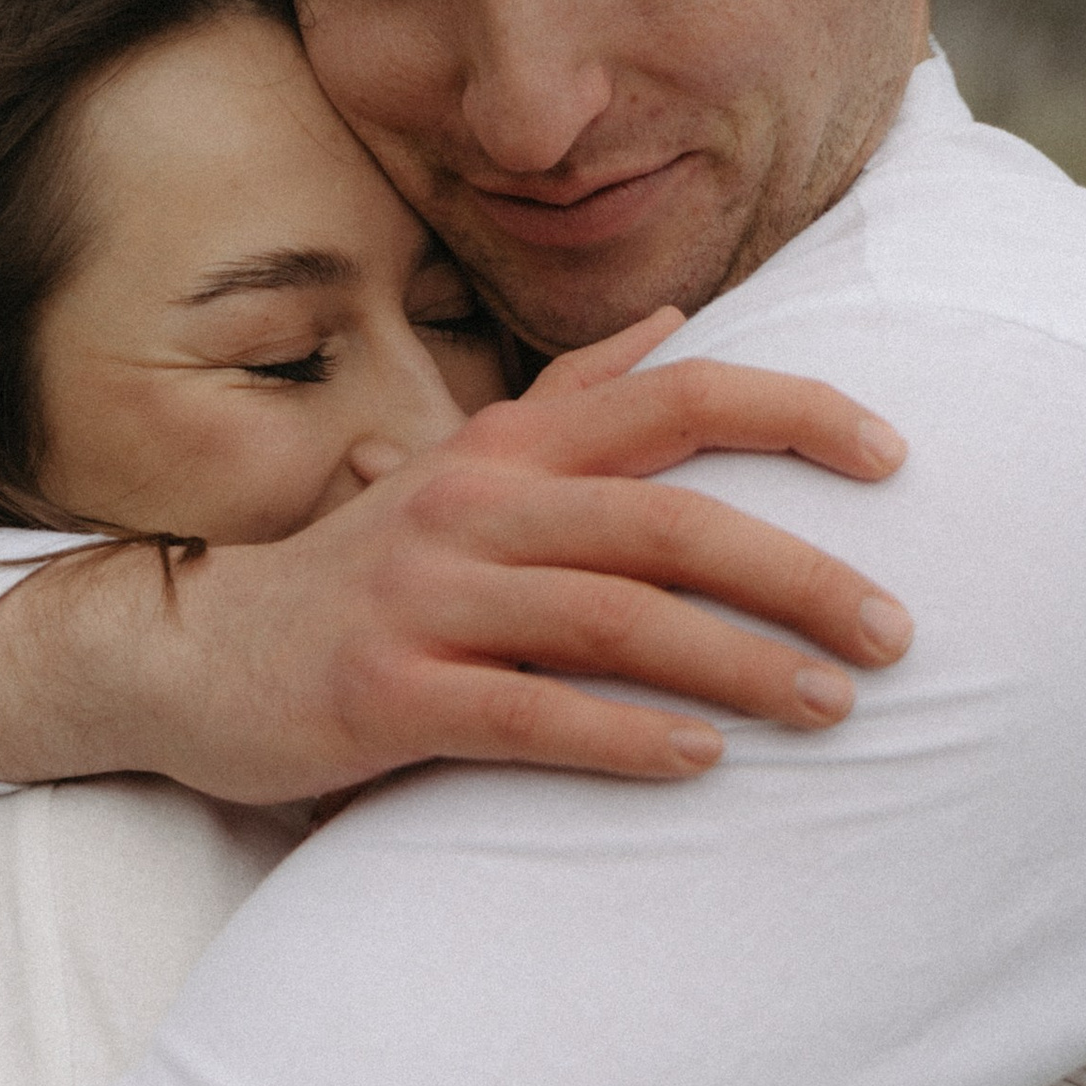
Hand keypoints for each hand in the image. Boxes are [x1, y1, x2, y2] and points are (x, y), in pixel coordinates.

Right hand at [0, 315, 913, 803]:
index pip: (675, 397)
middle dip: (796, 573)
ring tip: (830, 706)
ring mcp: (426, 601)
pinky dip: (622, 738)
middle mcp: (473, 506)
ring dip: (737, 665)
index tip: (896, 458)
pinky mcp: (386, 694)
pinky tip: (700, 761)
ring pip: (616, 622)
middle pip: (668, 520)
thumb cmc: (355, 572)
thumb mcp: (458, 467)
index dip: (793, 413)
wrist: (188, 656)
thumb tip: (672, 324)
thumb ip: (567, 400)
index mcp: (505, 446)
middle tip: (895, 631)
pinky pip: (527, 715)